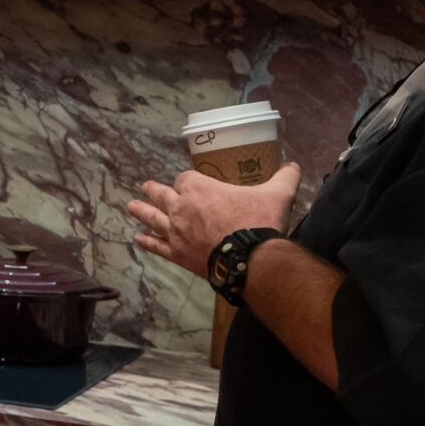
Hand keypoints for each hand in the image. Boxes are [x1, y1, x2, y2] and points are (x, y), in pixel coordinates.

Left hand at [128, 164, 302, 279]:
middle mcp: (182, 208)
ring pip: (152, 218)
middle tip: (146, 188)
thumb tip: (293, 165)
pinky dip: (147, 242)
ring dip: (141, 212)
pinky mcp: (177, 254)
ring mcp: (176, 232)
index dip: (186, 181)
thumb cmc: (260, 222)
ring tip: (131, 206)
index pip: (184, 179)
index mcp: (201, 189)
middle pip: (162, 195)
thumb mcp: (278, 193)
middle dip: (154, 191)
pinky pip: (156, 246)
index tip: (190, 184)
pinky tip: (138, 239)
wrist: (250, 260)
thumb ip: (285, 176)